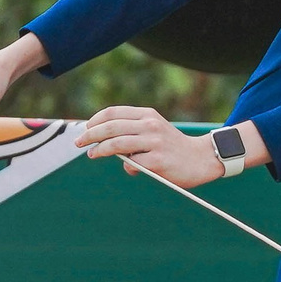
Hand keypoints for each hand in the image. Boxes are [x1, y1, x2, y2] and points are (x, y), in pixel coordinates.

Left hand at [76, 106, 223, 187]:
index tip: (85, 129)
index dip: (94, 121)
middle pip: (110, 127)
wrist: (202, 158)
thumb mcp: (154, 128)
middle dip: (89, 135)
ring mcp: (154, 142)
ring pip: (115, 144)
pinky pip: (131, 163)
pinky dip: (127, 166)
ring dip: (99, 150)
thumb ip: (132, 129)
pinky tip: (133, 168)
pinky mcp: (157, 161)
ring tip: (93, 154)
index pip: (113, 113)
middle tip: (79, 143)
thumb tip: (101, 139)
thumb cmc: (173, 146)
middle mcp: (150, 125)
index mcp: (147, 114)